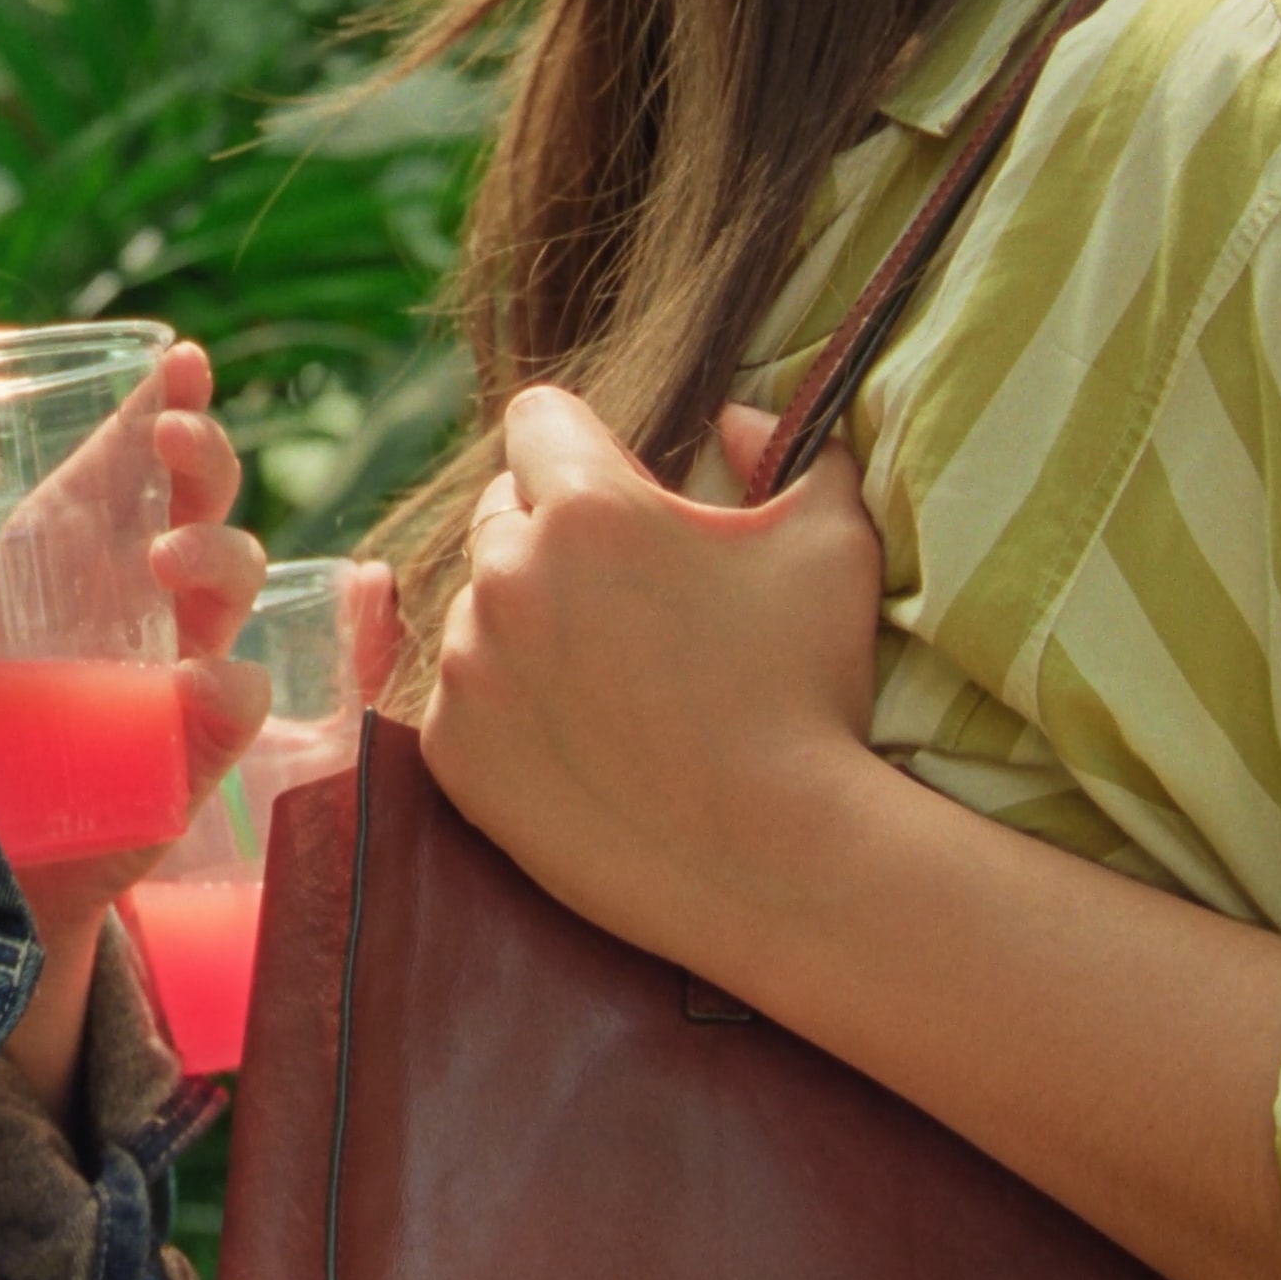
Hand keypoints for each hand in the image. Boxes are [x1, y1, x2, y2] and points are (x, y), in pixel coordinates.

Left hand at [0, 345, 262, 1106]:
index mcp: (75, 560)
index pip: (132, 462)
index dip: (164, 403)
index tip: (180, 359)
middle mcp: (137, 604)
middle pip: (199, 503)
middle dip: (202, 455)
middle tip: (173, 436)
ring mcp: (171, 675)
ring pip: (233, 587)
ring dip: (218, 552)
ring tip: (166, 556)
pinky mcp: (184, 758)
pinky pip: (231, 711)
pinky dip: (231, 689)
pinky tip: (205, 680)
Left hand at [421, 386, 885, 976]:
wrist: (785, 864)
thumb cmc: (812, 694)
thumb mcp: (830, 540)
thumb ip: (788, 444)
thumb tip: (737, 415)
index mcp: (585, 506)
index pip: (537, 419)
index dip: (584, 447)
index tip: (622, 492)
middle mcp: (506, 574)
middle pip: (503, 510)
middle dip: (555, 534)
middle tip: (630, 601)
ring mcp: (468, 666)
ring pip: (477, 603)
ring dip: (527, 621)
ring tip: (612, 680)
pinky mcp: (450, 749)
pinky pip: (459, 692)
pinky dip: (505, 703)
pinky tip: (580, 737)